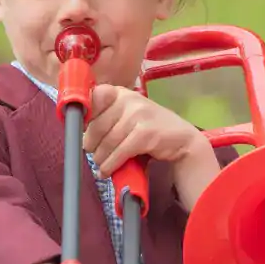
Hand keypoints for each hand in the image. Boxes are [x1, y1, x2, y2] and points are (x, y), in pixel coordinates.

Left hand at [84, 85, 211, 174]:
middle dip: (91, 144)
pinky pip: (120, 152)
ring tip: (100, 166)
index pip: (94, 97)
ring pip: (107, 141)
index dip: (85, 116)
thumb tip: (81, 131)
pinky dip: (111, 164)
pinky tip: (107, 171)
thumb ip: (109, 117)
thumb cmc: (151, 129)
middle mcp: (129, 99)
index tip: (81, 130)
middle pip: (97, 125)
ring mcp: (138, 115)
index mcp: (121, 93)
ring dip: (100, 158)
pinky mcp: (145, 133)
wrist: (183, 140)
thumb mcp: (129, 116)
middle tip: (92, 154)